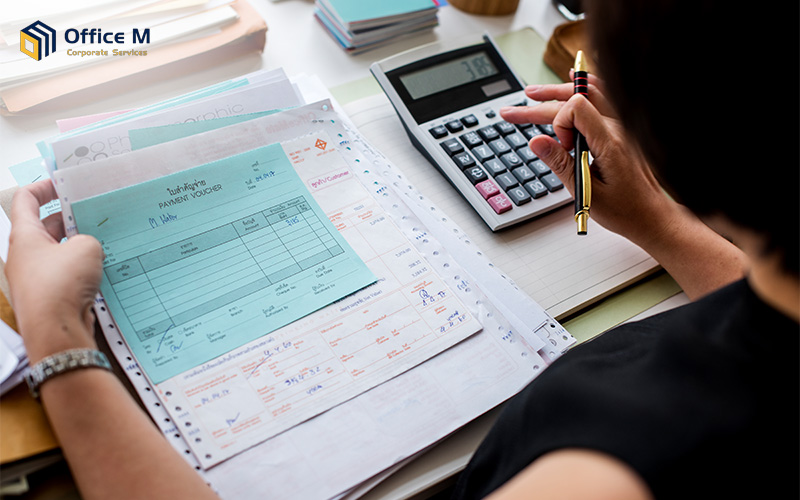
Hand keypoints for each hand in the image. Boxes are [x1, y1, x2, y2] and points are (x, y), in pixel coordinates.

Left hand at [5, 180, 104, 362]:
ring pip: (58, 251)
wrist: (57, 333)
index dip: (44, 186)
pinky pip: (66, 274)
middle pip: (45, 226)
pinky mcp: (49, 296)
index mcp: (24, 236)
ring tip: (104, 240)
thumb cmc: (62, 285)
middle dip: (70, 218)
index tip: (64, 182)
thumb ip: (88, 239)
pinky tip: (102, 268)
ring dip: (79, 245)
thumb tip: (88, 248)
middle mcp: (25, 256)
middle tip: (94, 212)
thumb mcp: (86, 248)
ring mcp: (36, 277)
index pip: (26, 199)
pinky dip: (81, 267)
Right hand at [500, 78, 747, 298]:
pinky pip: (604, 99)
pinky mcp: (621, 132)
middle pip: (576, 100)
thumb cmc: (626, 211)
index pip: (577, 108)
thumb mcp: (587, 193)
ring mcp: (622, 127)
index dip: (558, 123)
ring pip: (589, 94)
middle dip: (540, 105)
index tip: (559, 148)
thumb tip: (536, 141)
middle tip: (511, 113)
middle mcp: (618, 129)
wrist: (653, 217)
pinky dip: (586, 88)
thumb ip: (561, 164)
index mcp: (611, 143)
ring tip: (532, 94)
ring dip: (558, 93)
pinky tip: (574, 78)